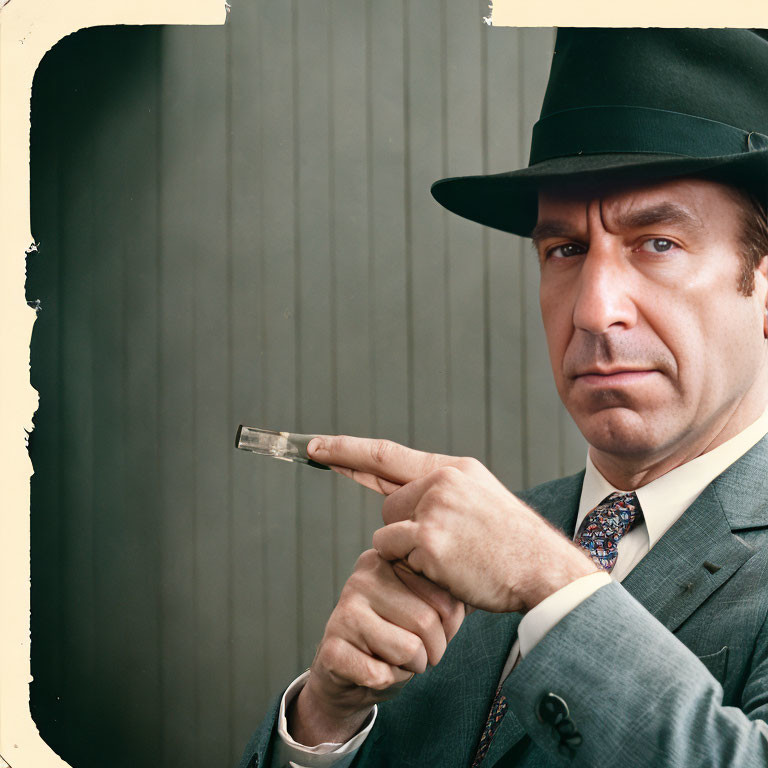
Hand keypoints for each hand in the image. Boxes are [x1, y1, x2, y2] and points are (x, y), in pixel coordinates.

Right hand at [289, 549, 464, 745]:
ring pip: (409, 649)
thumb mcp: (422, 607)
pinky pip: (382, 674)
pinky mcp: (332, 648)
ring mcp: (343, 611)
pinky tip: (374, 669)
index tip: (434, 631)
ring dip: (411, 668)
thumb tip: (474, 596)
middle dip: (432, 651)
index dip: (449, 627)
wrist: (348, 673)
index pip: (444, 596)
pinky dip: (388, 682)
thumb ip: (445, 596)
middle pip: (427, 622)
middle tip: (417, 652)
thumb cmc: (394, 636)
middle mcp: (362, 578)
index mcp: (387, 560)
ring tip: (394, 658)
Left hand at [308, 436, 599, 612]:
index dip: (346, 450)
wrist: (544, 570)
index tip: (315, 447)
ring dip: (407, 549)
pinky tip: (446, 568)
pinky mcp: (428, 538)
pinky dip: (410, 565)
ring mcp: (434, 507)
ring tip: (453, 557)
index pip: (386, 453)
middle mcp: (441, 480)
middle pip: (387, 503)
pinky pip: (391, 551)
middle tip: (445, 545)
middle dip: (402, 527)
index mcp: (454, 468)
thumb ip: (437, 492)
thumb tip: (395, 497)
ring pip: (387, 529)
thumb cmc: (511, 545)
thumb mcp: (479, 500)